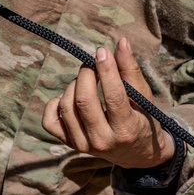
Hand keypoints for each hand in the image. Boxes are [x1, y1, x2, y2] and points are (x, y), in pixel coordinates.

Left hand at [42, 37, 174, 168]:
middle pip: (84, 100)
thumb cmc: (142, 119)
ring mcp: (83, 145)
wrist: (136, 153)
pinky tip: (69, 96)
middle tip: (92, 62)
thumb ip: (130, 69)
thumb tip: (121, 41)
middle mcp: (102, 141)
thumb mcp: (143, 96)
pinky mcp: (70, 144)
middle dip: (86, 74)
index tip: (102, 51)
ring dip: (74, 85)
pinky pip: (50, 122)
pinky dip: (54, 104)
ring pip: (66, 107)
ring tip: (86, 79)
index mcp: (126, 129)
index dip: (106, 70)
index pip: (113, 96)